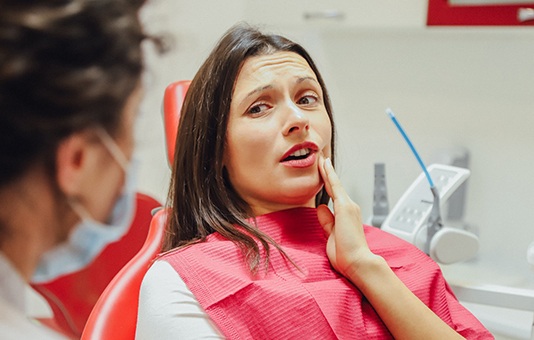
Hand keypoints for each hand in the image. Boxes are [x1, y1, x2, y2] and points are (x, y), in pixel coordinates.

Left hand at [317, 156, 377, 278]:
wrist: (358, 262)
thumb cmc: (346, 254)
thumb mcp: (331, 234)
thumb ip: (327, 221)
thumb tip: (321, 208)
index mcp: (346, 214)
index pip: (334, 194)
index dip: (328, 182)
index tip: (323, 171)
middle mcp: (350, 207)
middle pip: (335, 185)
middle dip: (327, 172)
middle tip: (321, 158)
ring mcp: (348, 206)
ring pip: (335, 184)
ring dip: (327, 170)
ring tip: (321, 157)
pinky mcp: (345, 207)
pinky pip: (335, 187)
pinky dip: (330, 175)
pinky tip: (325, 166)